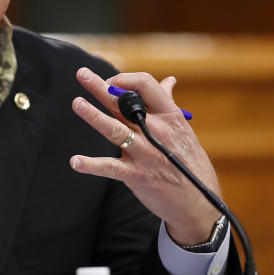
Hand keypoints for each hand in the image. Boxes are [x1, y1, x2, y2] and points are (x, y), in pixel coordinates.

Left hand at [70, 67, 220, 245]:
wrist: (199, 201)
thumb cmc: (188, 160)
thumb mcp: (182, 129)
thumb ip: (168, 104)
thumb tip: (169, 80)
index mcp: (169, 116)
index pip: (146, 85)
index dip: (125, 79)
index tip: (109, 81)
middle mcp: (156, 131)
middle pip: (124, 104)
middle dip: (102, 88)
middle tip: (81, 73)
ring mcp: (145, 153)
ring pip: (115, 129)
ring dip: (94, 116)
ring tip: (77, 103)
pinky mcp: (136, 175)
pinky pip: (110, 167)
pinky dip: (91, 165)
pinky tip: (75, 161)